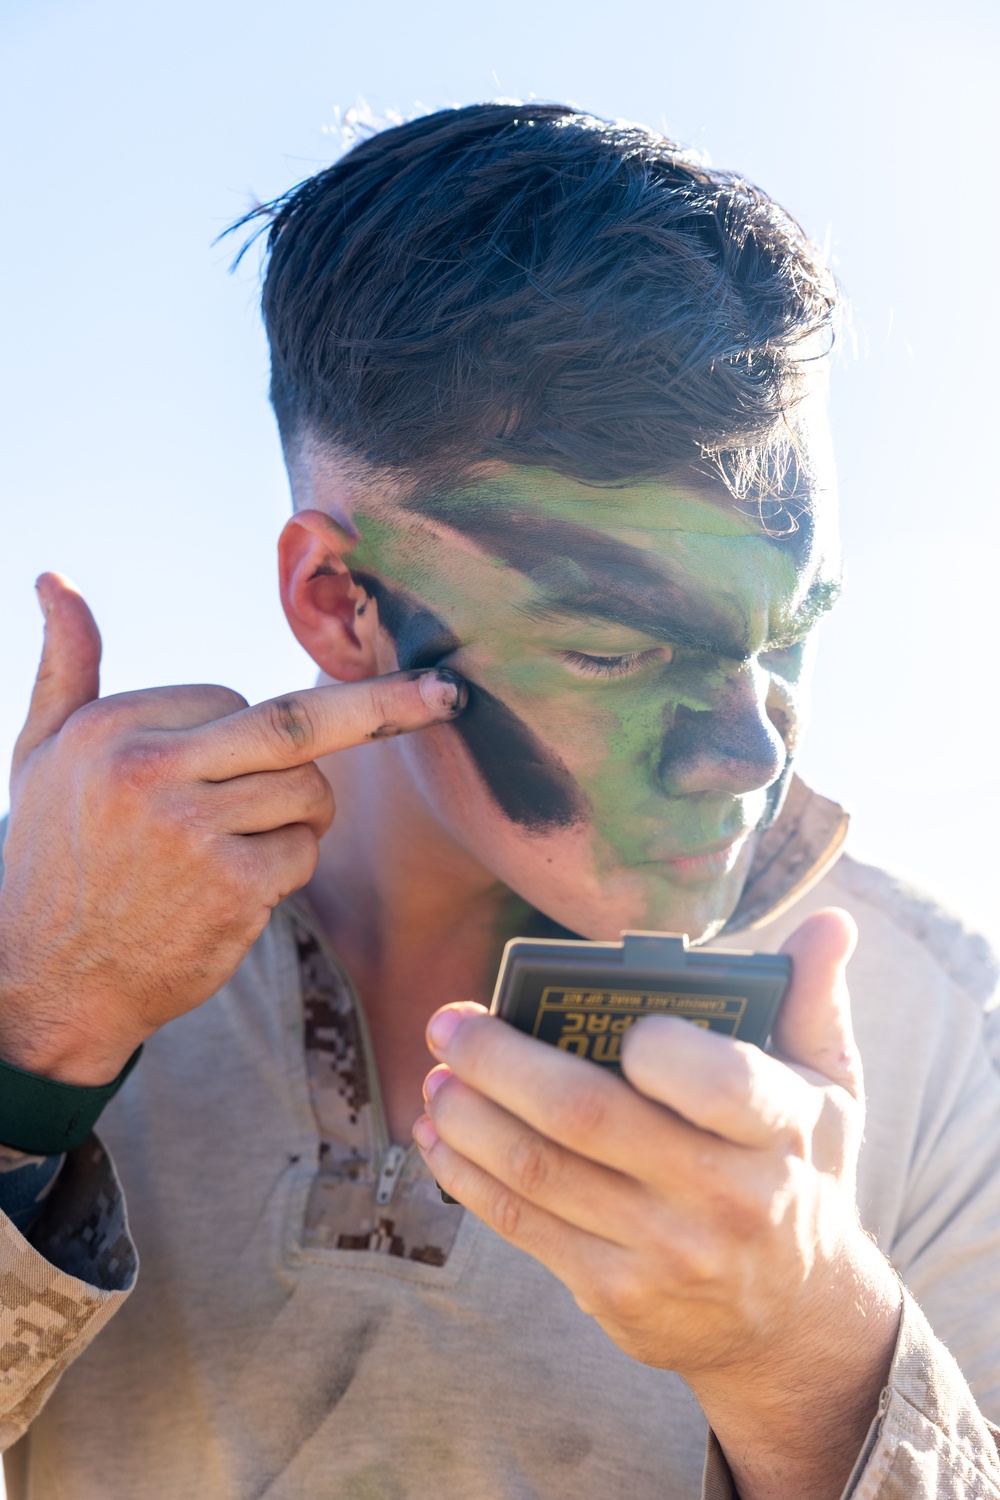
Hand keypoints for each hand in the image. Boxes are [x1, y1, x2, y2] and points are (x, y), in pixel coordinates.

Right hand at [0, 573, 464, 1085]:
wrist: (46, 982)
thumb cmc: (52, 862)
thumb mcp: (39, 755)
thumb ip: (65, 667)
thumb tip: (54, 579)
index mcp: (116, 729)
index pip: (235, 696)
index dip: (257, 731)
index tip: (241, 762)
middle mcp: (155, 772)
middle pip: (300, 722)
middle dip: (386, 705)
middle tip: (449, 694)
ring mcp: (197, 833)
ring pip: (310, 793)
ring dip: (300, 815)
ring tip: (232, 846)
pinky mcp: (233, 890)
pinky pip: (303, 853)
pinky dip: (287, 865)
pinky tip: (232, 890)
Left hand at [413, 910, 901, 1499]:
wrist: (796, 1321)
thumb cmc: (801, 1175)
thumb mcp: (831, 1091)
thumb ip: (815, 1001)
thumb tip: (830, 925)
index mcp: (781, 1132)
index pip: (722, 1083)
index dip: (659, 1048)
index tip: (613, 1016)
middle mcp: (725, 1198)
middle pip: (590, 1117)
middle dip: (501, 1062)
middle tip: (449, 1023)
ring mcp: (665, 1253)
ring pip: (540, 1172)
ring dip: (469, 1116)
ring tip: (435, 1074)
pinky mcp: (615, 1294)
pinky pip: (523, 1226)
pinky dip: (467, 1176)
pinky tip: (439, 1136)